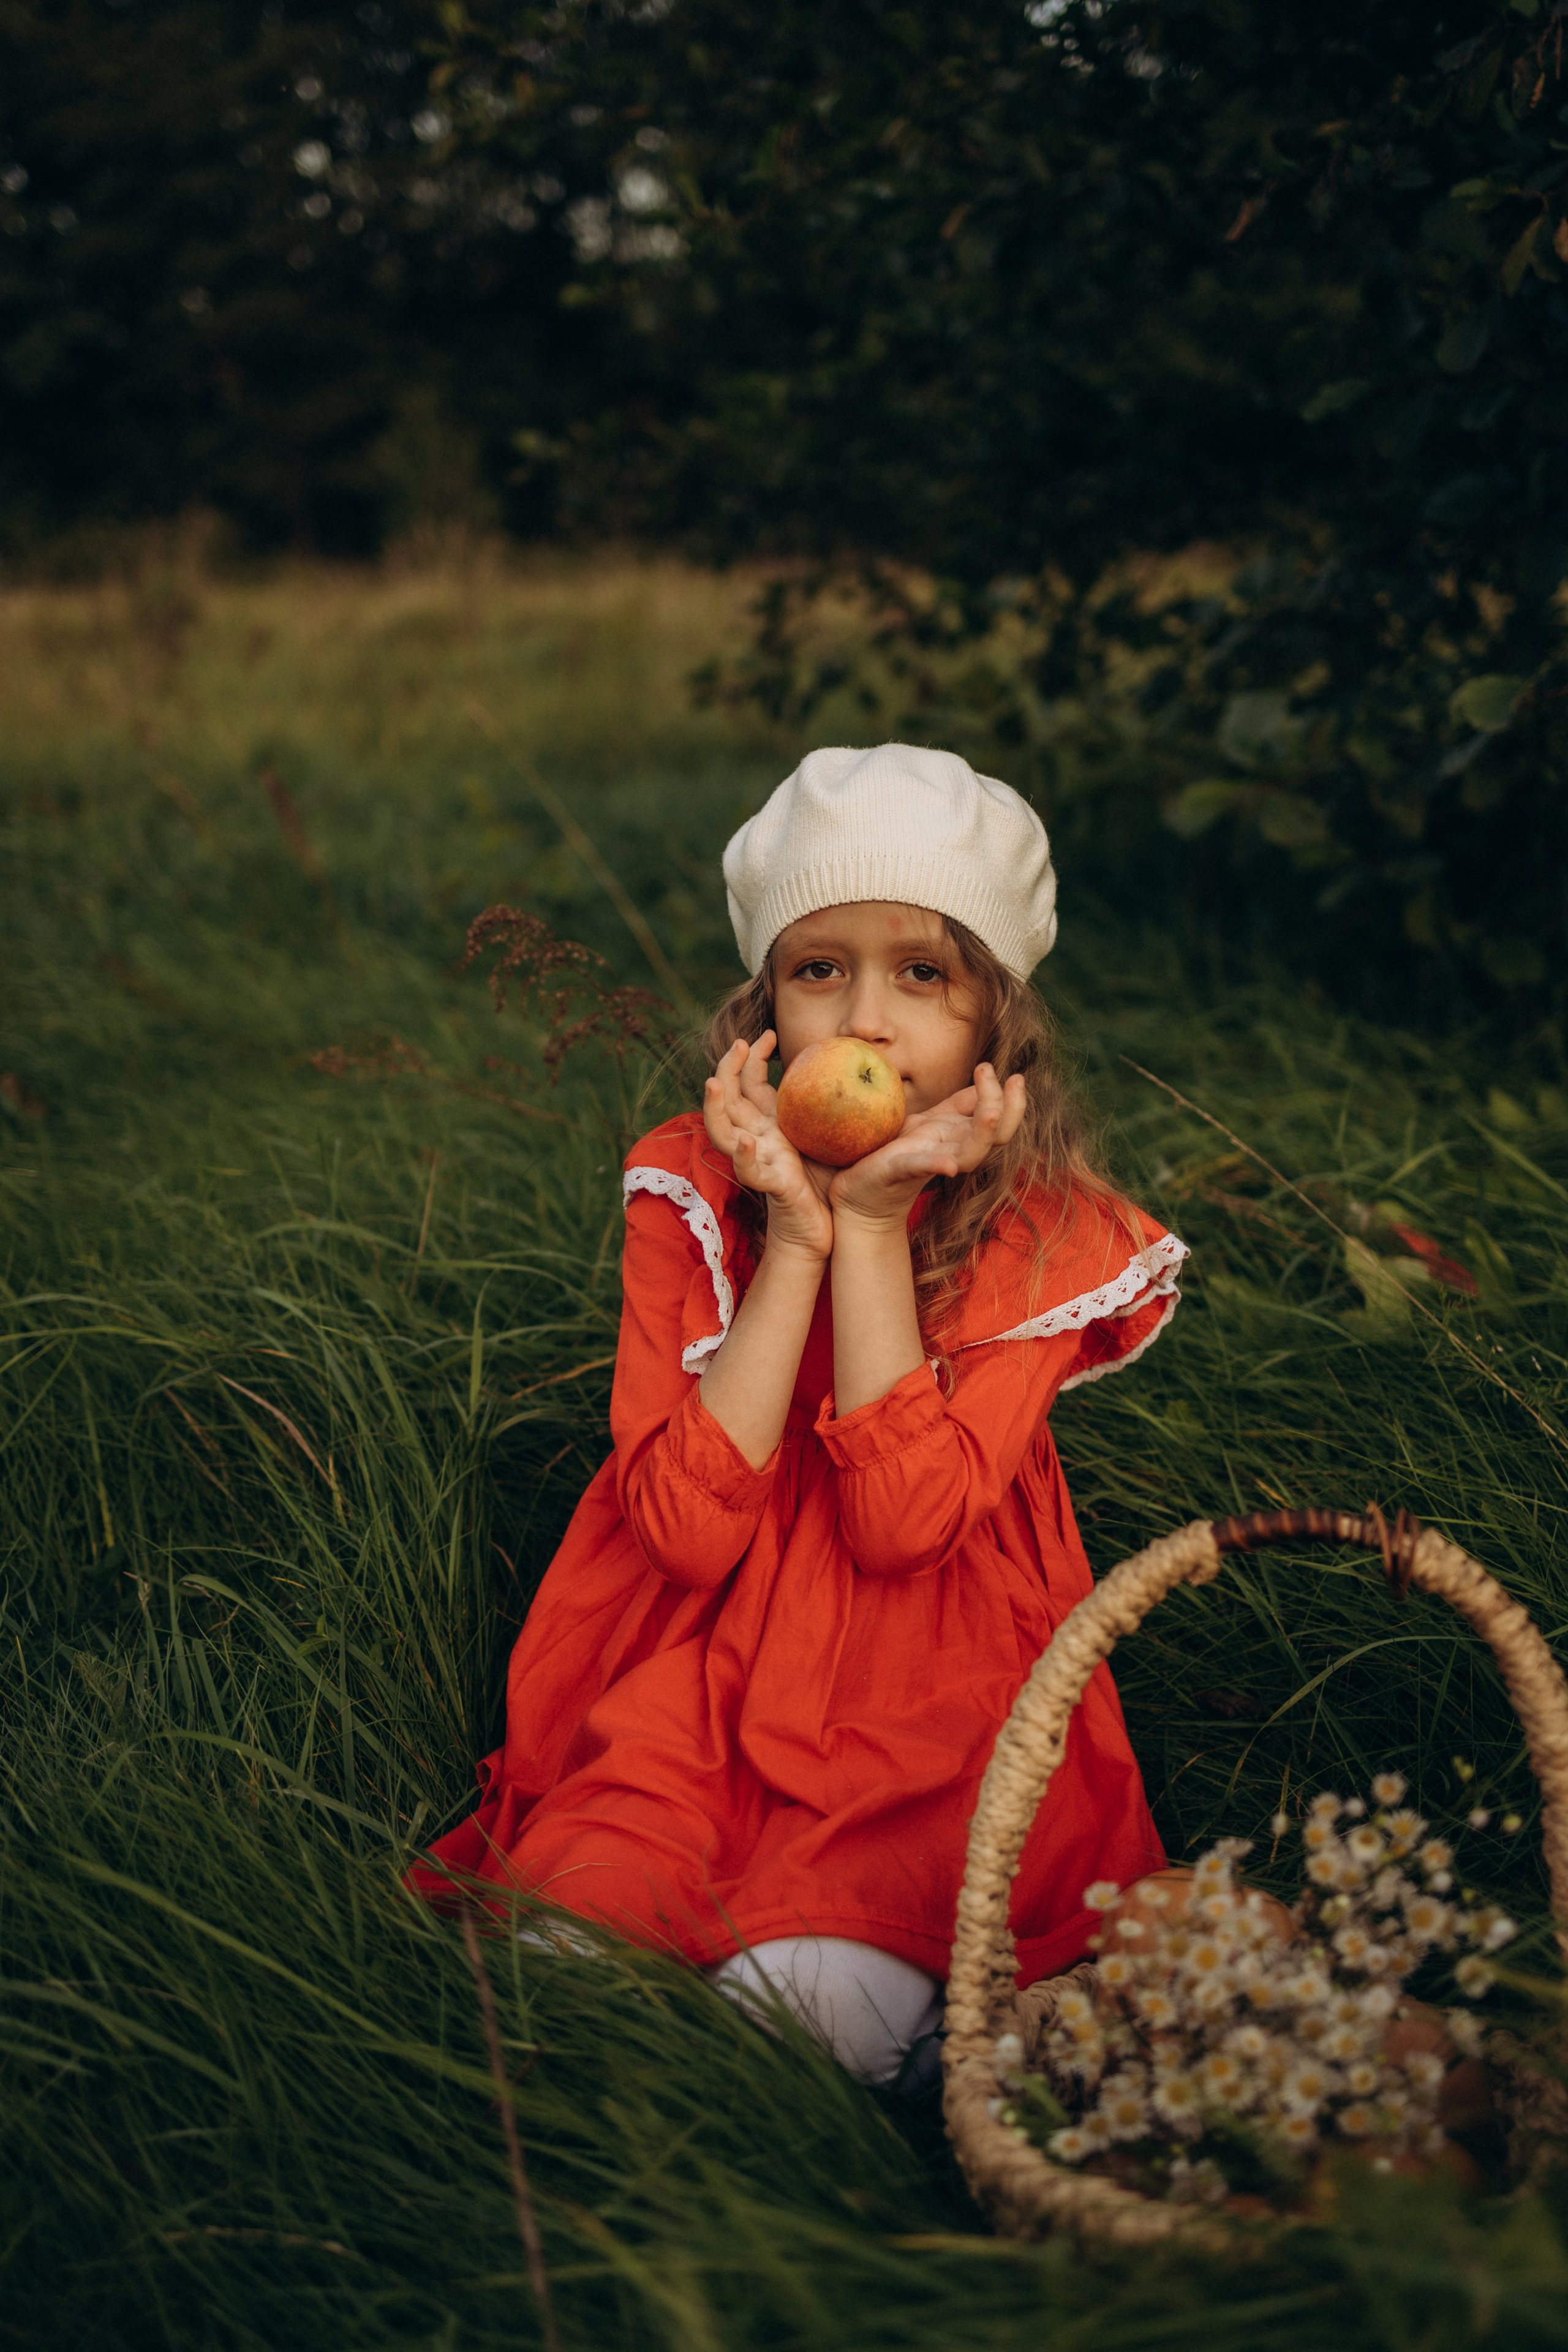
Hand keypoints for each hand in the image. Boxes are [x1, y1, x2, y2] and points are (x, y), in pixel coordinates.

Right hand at [703, 1032, 833, 1259]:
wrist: (826, 1229)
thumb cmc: (830, 1183)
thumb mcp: (831, 1134)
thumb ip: (835, 1106)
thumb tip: (869, 1069)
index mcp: (771, 1125)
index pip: (750, 1085)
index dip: (752, 1058)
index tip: (767, 1032)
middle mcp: (758, 1139)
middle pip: (727, 1100)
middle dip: (726, 1069)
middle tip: (738, 1043)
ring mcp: (760, 1162)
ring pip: (722, 1132)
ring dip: (715, 1108)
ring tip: (713, 1083)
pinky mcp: (770, 1185)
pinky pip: (750, 1171)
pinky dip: (742, 1156)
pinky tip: (745, 1141)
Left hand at [827, 1062, 1026, 1227]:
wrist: (862, 1197)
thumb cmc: (893, 1154)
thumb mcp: (928, 1121)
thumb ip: (958, 1105)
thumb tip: (986, 1076)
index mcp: (957, 1135)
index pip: (994, 1116)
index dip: (1006, 1096)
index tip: (1009, 1073)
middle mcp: (950, 1149)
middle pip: (994, 1135)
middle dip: (1007, 1107)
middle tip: (1015, 1078)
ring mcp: (926, 1162)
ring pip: (969, 1154)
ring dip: (984, 1134)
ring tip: (991, 1112)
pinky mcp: (898, 1171)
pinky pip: (919, 1166)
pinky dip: (935, 1165)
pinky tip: (948, 1165)